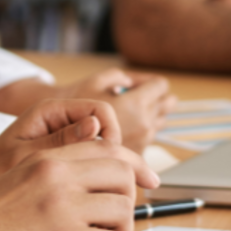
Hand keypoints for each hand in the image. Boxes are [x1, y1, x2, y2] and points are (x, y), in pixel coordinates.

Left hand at [0, 99, 125, 202]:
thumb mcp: (23, 157)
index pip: (100, 111)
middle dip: (125, 158)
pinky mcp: (67, 159)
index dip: (114, 137)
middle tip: (139, 186)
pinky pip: (95, 164)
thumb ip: (58, 143)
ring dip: (118, 173)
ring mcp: (66, 140)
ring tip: (126, 200)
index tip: (114, 166)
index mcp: (51, 111)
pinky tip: (110, 204)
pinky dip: (106, 182)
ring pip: (107, 150)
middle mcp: (63, 121)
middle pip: (110, 131)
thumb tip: (95, 127)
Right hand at [0, 139, 158, 230]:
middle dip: (131, 202)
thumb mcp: (19, 182)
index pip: (107, 148)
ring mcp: (64, 205)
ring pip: (124, 210)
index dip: (133, 165)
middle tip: (120, 226)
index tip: (146, 181)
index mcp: (47, 158)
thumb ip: (52, 178)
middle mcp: (59, 174)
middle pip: (123, 175)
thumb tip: (87, 190)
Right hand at [60, 69, 176, 153]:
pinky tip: (123, 127)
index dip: (151, 80)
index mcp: (135, 104)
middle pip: (167, 104)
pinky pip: (148, 136)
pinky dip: (141, 129)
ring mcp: (143, 141)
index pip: (160, 86)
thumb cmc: (77, 106)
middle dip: (157, 96)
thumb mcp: (97, 80)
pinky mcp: (138, 153)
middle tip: (141, 95)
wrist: (63, 137)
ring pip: (159, 121)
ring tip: (128, 112)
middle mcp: (143, 125)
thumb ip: (121, 76)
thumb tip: (133, 82)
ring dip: (150, 114)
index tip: (142, 83)